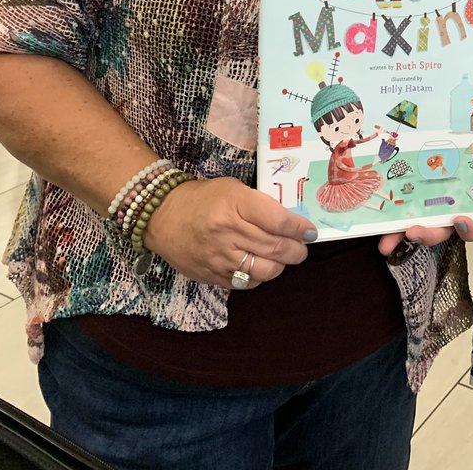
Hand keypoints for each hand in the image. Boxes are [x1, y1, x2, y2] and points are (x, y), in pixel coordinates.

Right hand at [143, 176, 315, 289]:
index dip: (299, 228)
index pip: (278, 220)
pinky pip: (245, 283)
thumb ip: (260, 205)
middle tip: (302, 248)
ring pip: (264, 271)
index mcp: (235, 204)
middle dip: (295, 250)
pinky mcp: (211, 275)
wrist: (162, 216)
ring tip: (282, 258)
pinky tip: (260, 267)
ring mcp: (219, 257)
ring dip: (280, 266)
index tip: (310, 232)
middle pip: (274, 247)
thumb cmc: (204, 198)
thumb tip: (290, 224)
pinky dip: (258, 278)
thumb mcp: (234, 189)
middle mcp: (228, 232)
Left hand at [377, 127, 472, 257]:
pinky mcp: (408, 207)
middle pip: (445, 231)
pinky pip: (400, 223)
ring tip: (393, 237)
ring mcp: (429, 211)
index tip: (462, 219)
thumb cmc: (472, 147)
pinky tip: (381, 239)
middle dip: (431, 234)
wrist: (446, 137)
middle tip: (417, 230)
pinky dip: (391, 233)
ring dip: (408, 236)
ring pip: (422, 230)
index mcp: (472, 202)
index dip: (471, 227)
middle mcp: (451, 211)